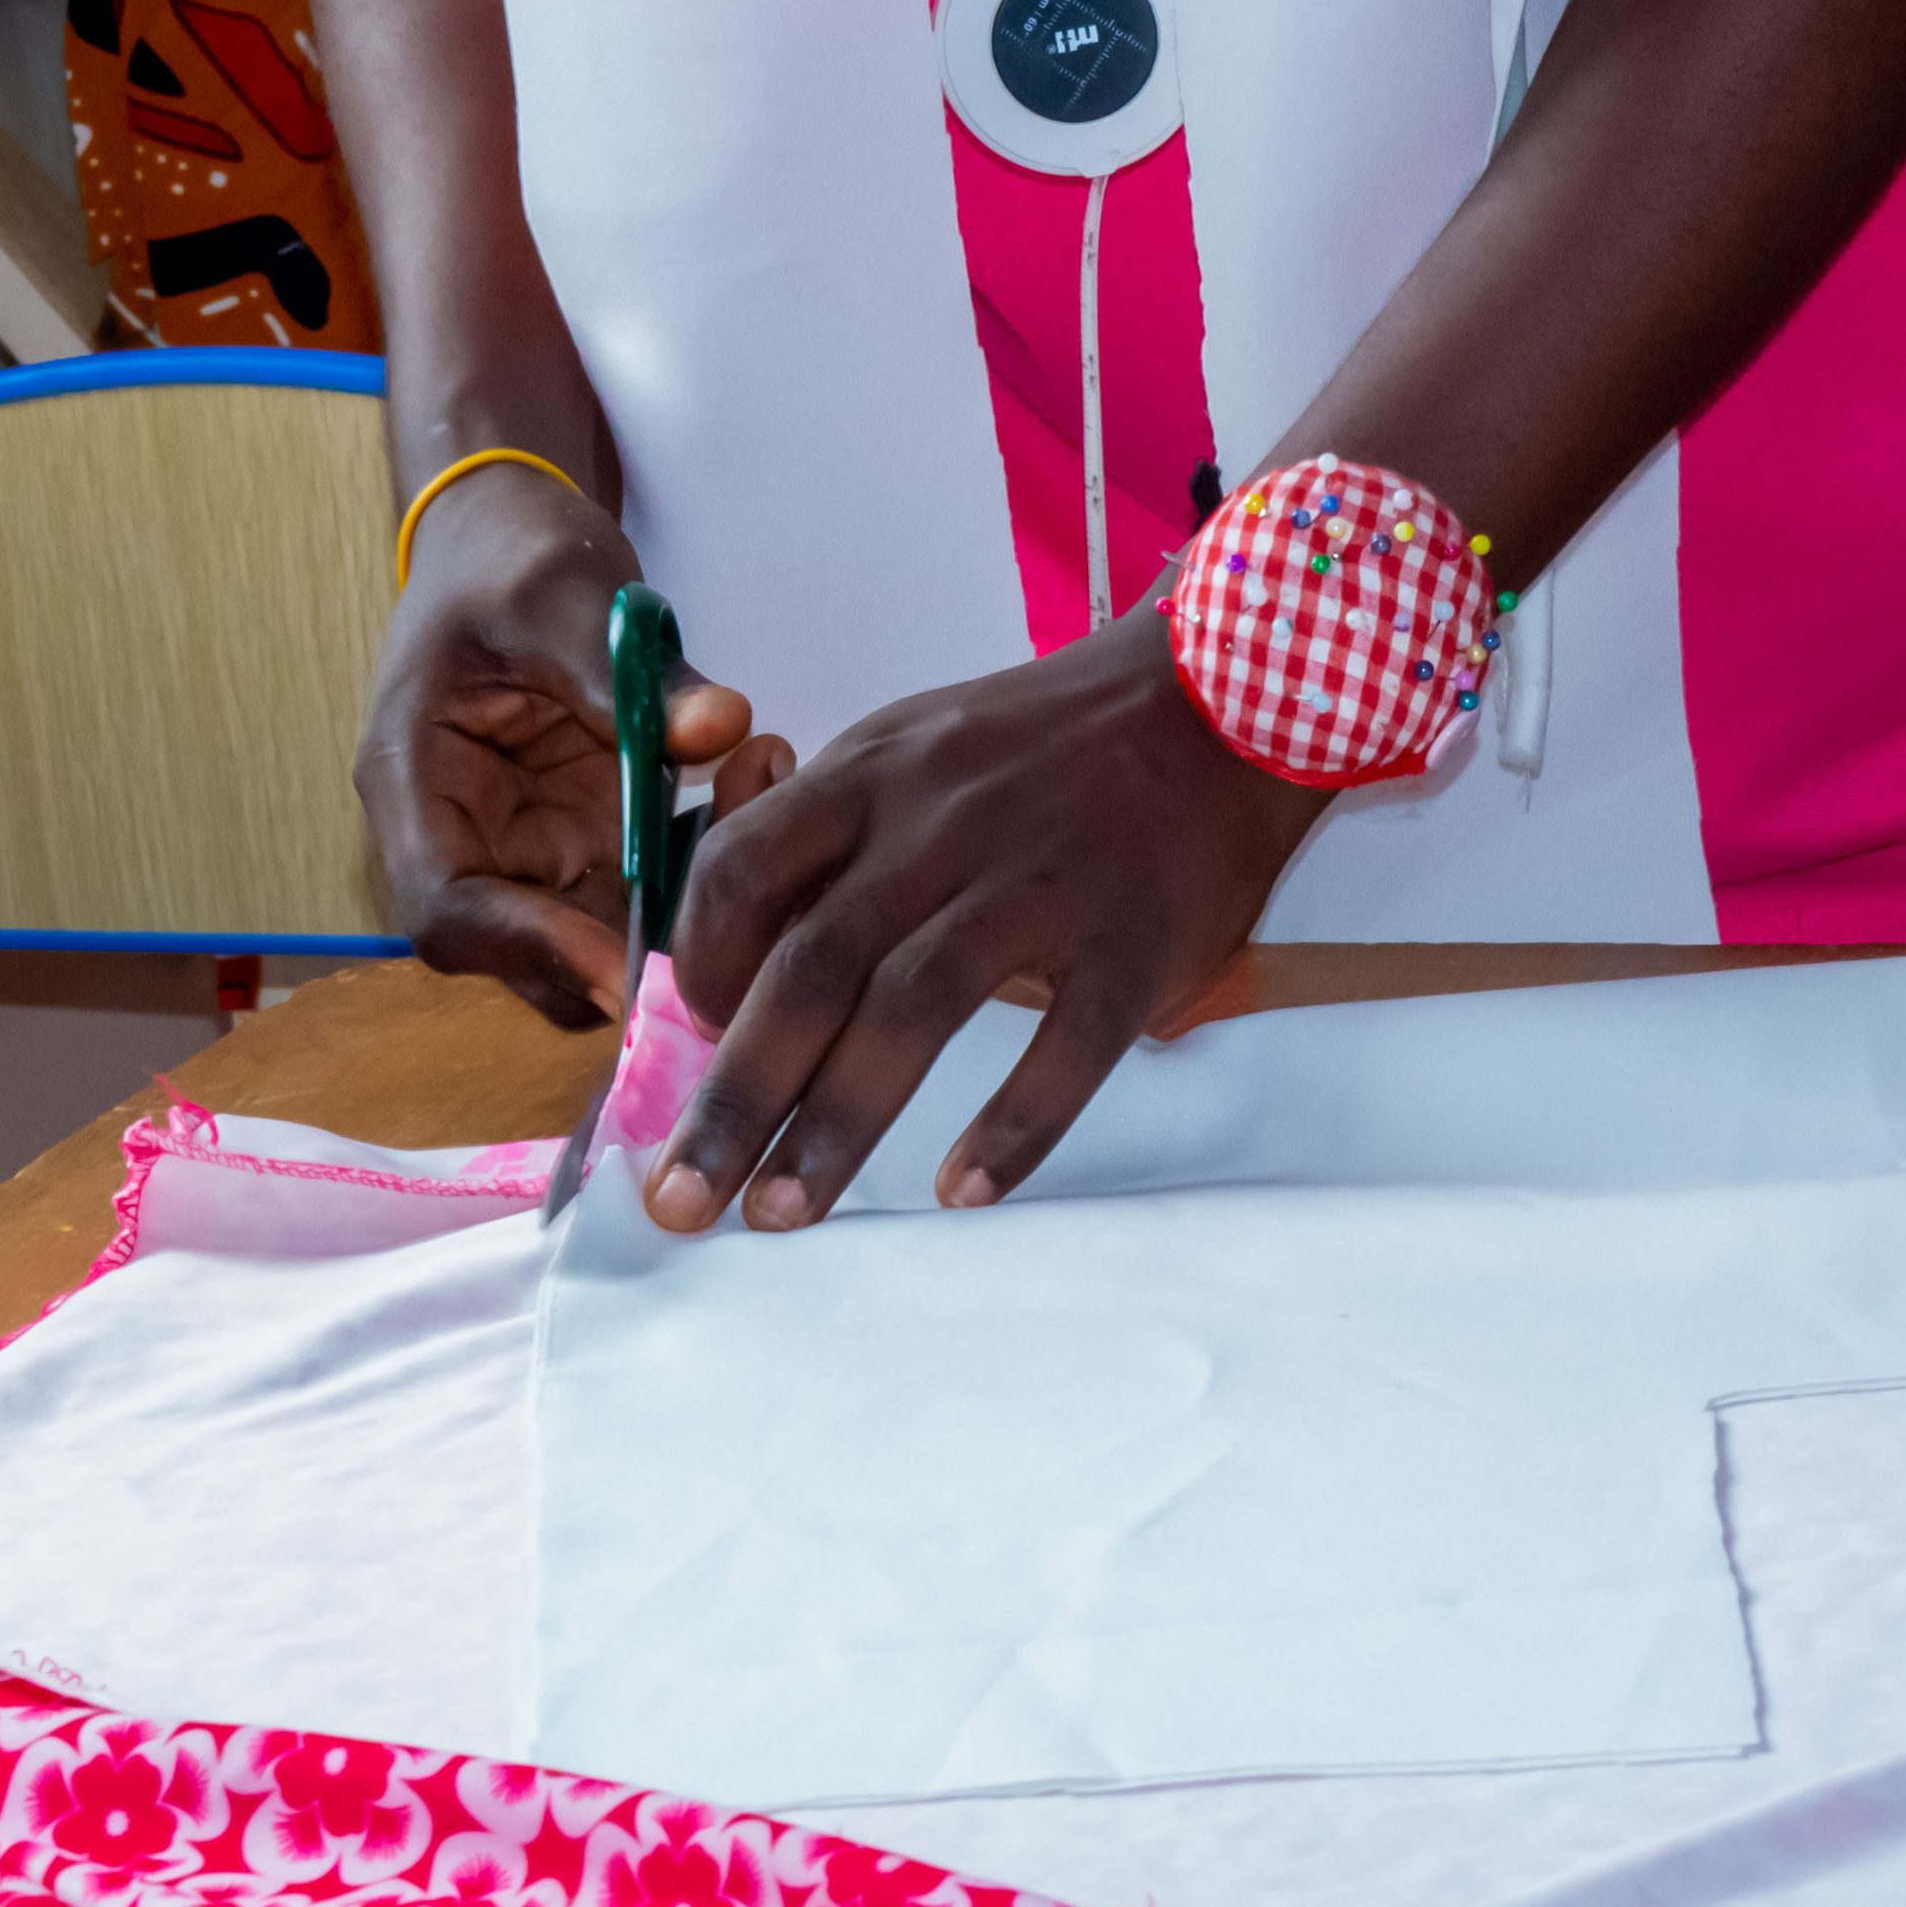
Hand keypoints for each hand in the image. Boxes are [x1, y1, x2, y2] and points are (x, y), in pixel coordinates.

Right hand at [354, 460, 789, 1026]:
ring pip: (595, 945)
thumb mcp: (561, 592)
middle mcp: (464, 840)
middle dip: (622, 956)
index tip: (624, 959)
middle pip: (525, 958)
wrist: (511, 540)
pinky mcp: (584, 846)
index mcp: (415, 784)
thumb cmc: (507, 558)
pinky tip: (745, 799)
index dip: (530, 948)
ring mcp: (529, 852)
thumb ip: (633, 669)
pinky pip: (642, 900)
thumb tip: (719, 729)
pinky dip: (699, 879)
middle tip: (725, 913)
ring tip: (749, 819)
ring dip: (678, 920)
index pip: (448, 911)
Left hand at [645, 610, 1330, 1229]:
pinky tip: (963, 1191)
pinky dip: (1013, 1126)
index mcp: (872, 776)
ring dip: (836, 1125)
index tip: (691, 1041)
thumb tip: (738, 972)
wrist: (1222, 692)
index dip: (697, 968)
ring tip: (780, 1214)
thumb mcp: (914, 749)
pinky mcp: (1132, 944)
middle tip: (683, 1202)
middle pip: (809, 970)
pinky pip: (1066, 1047)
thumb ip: (830, 845)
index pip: (739, 871)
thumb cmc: (1046, 743)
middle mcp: (940, 830)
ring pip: (912, 1013)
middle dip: (735, 1098)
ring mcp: (1039, 887)